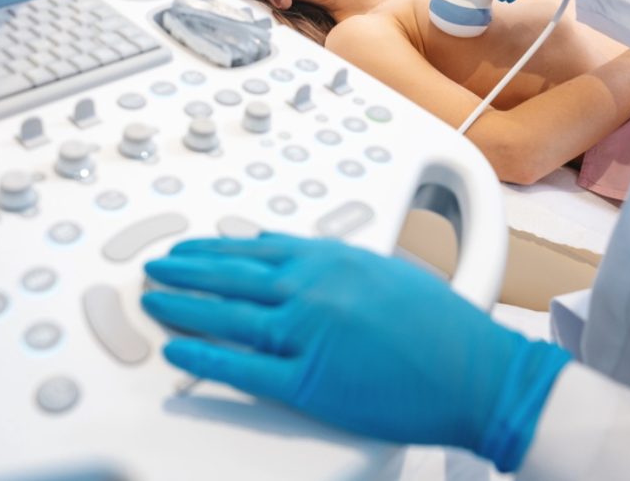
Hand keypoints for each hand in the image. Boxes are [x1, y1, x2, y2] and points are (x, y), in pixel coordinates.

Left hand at [141, 233, 570, 471]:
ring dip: (183, 306)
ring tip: (153, 302)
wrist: (476, 371)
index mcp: (331, 259)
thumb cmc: (438, 324)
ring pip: (226, 315)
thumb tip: (284, 250)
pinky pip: (242, 368)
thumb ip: (329, 258)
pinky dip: (204, 360)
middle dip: (184, 270)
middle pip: (230, 276)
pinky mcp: (308, 381)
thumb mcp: (382, 269)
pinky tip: (178, 353)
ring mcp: (307, 334)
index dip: (211, 250)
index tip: (187, 250)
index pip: (252, 249)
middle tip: (154, 269)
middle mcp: (313, 289)